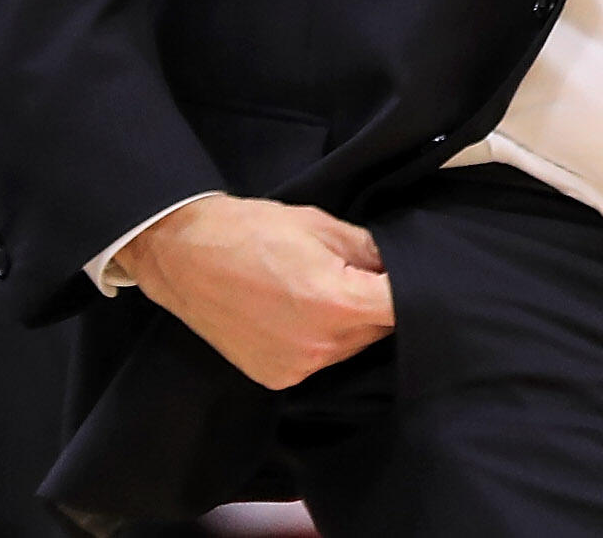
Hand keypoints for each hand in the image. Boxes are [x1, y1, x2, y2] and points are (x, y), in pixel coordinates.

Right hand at [112, 193, 393, 389]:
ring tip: (326, 289)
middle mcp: (320, 346)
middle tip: (364, 275)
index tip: (417, 275)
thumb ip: (372, 252)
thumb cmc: (254, 231)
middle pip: (380, 329)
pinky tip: (301, 312)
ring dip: (352, 323)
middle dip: (379, 303)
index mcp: (338, 303)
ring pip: (353, 347)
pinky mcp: (276, 377)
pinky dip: (323, 339)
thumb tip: (404, 266)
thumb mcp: (325, 226)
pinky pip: (321, 360)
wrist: (185, 255)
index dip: (415, 289)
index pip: (402, 308)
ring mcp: (297, 367)